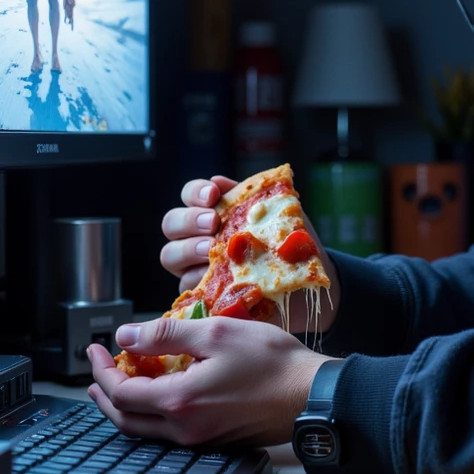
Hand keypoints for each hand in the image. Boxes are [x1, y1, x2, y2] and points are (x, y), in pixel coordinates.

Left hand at [87, 317, 328, 444]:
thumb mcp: (216, 333)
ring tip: (117, 383)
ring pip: (144, 429)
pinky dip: (150, 412)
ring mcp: (200, 438)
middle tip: (97, 369)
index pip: (121, 393)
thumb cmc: (271, 361)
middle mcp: (184, 429)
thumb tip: (126, 337)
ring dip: (125, 405)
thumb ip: (167, 334)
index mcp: (179, 402)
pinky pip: (167, 432)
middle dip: (103, 394)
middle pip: (126, 419)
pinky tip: (157, 393)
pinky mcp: (214, 439)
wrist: (311, 394)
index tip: (94, 349)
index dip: (101, 371)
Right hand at [160, 175, 340, 326]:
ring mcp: (195, 265)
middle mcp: (197, 236)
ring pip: (170, 254)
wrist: (303, 276)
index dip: (195, 192)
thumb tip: (219, 181)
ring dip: (188, 249)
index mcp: (212, 210)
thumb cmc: (284, 238)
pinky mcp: (200, 292)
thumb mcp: (274, 212)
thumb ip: (248, 196)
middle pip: (171, 223)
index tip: (213, 195)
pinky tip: (217, 277)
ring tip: (211, 250)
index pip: (190, 194)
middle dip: (189, 220)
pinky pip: (186, 286)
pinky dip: (198, 279)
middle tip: (213, 224)